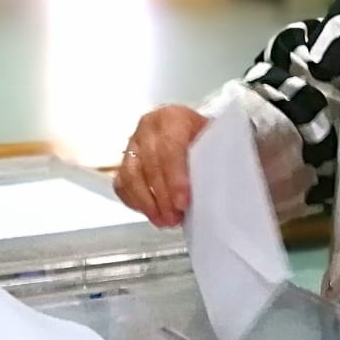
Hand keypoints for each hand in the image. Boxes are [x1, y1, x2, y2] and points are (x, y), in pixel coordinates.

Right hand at [113, 105, 210, 226]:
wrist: (192, 133)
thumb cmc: (207, 140)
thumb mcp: (216, 141)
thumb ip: (215, 158)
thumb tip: (218, 186)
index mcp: (173, 117)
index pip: (170, 148)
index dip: (175, 178)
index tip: (183, 202)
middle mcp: (148, 127)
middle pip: (150, 163)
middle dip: (162, 196)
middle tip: (174, 219)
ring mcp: (133, 143)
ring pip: (131, 175)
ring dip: (146, 202)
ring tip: (163, 221)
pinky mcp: (124, 160)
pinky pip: (122, 183)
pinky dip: (134, 201)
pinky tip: (150, 214)